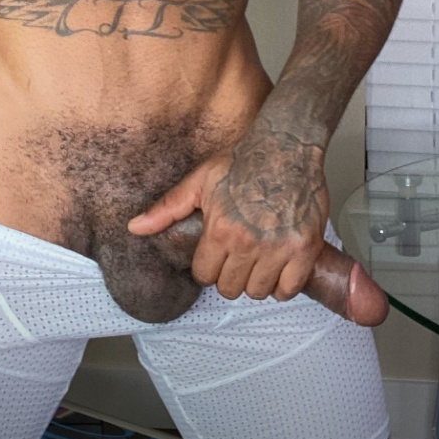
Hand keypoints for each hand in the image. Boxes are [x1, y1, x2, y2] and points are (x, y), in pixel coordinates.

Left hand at [127, 115, 329, 303]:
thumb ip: (167, 208)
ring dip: (254, 282)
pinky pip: (289, 289)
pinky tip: (277, 268)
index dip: (206, 266)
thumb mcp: (199, 180)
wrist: (287, 146)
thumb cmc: (244, 161)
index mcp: (220, 229)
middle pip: (230, 288)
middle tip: (235, 258)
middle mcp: (248, 243)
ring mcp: (279, 248)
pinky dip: (282, 285)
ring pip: (258, 292)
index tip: (214, 255)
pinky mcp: (305, 249)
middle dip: (228, 276)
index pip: (204, 275)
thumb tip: (134, 228)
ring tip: (255, 262)